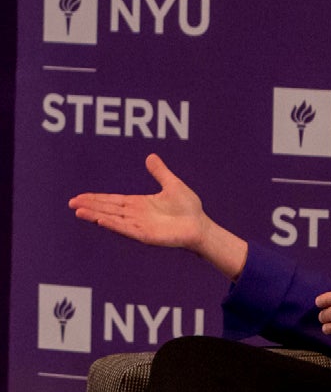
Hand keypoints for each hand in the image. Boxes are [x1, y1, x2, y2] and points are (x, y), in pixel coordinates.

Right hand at [68, 154, 247, 280]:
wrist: (200, 226)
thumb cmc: (189, 209)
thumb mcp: (172, 184)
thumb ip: (160, 172)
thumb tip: (150, 156)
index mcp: (139, 204)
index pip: (113, 200)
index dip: (96, 198)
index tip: (80, 196)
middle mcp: (136, 215)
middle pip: (108, 208)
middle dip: (90, 205)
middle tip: (71, 202)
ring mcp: (139, 225)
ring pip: (112, 218)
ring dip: (95, 215)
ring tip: (78, 211)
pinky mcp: (146, 235)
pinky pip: (126, 229)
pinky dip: (112, 224)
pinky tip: (100, 220)